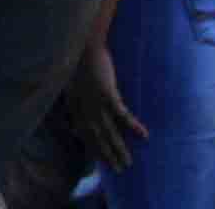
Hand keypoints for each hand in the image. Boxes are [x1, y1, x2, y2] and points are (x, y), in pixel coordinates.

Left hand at [65, 45, 147, 170]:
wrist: (83, 45)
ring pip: (108, 131)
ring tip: (128, 162)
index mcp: (75, 106)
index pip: (84, 133)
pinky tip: (143, 136)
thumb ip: (74, 101)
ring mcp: (95, 102)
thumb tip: (74, 116)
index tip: (100, 162)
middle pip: (96, 137)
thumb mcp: (71, 84)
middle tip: (118, 170)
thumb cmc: (78, 61)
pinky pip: (122, 114)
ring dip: (119, 148)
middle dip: (106, 155)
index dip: (92, 149)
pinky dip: (132, 126)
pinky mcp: (107, 94)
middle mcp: (84, 108)